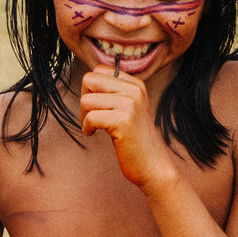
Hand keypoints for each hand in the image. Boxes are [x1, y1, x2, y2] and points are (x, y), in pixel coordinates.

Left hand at [79, 62, 176, 190]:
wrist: (154, 166)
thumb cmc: (135, 140)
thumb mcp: (129, 109)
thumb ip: (114, 92)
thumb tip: (87, 80)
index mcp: (135, 84)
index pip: (99, 70)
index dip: (90, 89)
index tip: (96, 107)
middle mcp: (134, 90)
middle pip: (90, 80)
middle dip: (84, 100)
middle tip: (90, 118)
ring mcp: (130, 104)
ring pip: (86, 99)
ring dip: (83, 117)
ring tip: (93, 128)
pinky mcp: (124, 121)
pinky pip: (90, 117)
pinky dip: (87, 128)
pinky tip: (94, 135)